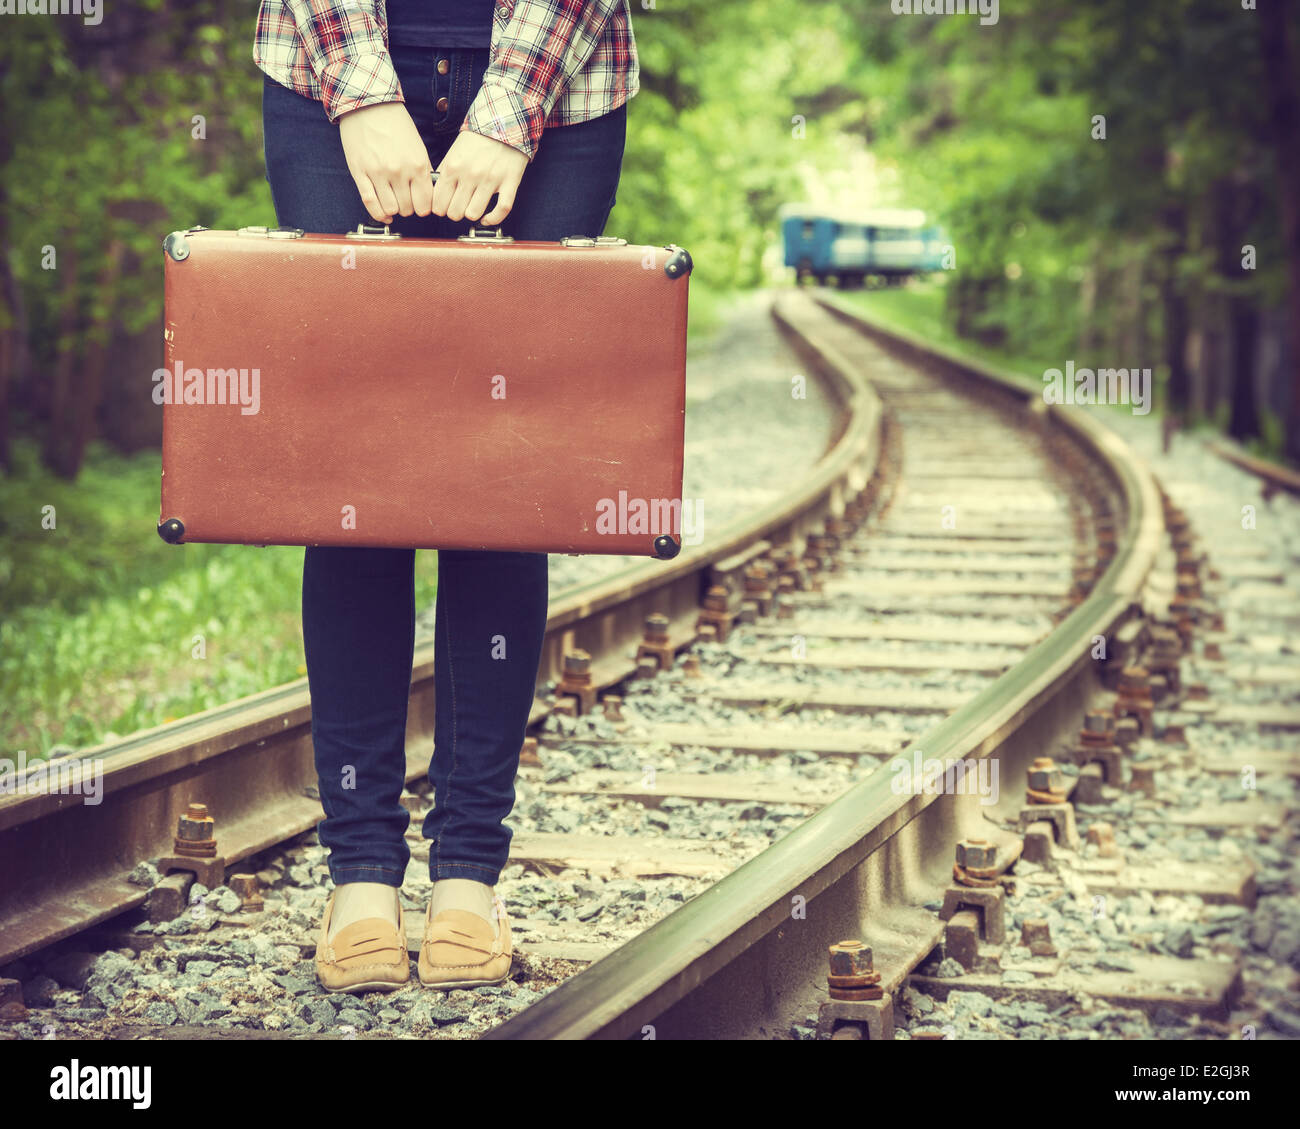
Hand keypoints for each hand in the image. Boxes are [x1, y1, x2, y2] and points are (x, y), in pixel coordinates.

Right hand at [337, 102, 433, 222]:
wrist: (367, 104)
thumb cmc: (395, 124)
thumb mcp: (417, 146)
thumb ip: (423, 171)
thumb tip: (427, 194)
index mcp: (417, 164)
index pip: (425, 204)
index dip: (423, 208)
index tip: (420, 205)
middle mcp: (399, 171)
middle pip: (408, 209)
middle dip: (408, 208)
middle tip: (405, 200)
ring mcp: (378, 173)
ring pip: (390, 209)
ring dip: (393, 210)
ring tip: (393, 201)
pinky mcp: (360, 173)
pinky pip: (370, 203)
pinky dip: (378, 214)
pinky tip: (384, 215)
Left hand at [433, 130, 527, 225]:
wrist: (505, 123)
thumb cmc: (478, 139)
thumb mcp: (454, 151)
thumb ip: (444, 172)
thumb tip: (435, 192)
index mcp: (453, 167)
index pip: (439, 202)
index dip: (439, 209)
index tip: (444, 207)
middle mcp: (471, 175)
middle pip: (454, 212)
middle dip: (454, 213)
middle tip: (458, 207)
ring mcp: (491, 180)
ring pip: (474, 214)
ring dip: (472, 214)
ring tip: (472, 208)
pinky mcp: (509, 183)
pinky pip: (501, 210)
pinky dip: (492, 219)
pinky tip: (486, 218)